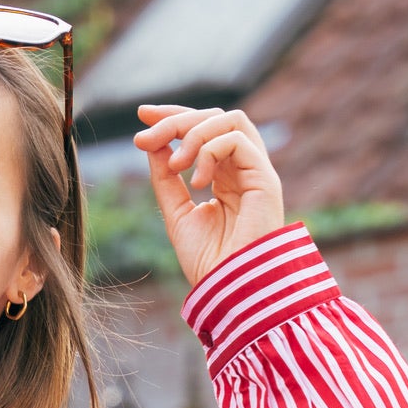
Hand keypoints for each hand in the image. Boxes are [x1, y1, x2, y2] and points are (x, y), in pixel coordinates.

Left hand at [133, 104, 284, 286]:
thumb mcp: (176, 213)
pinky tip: (197, 182)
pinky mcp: (266, 178)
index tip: (142, 115)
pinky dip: (211, 152)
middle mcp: (243, 169)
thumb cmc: (209, 262)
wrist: (230, 291)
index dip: (173, 117)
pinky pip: (238, 140)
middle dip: (176, 120)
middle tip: (145, 138)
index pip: (203, 130)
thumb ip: (166, 178)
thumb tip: (152, 141)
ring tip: (175, 166)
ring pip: (230, 119)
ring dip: (194, 134)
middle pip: (214, 117)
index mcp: (226, 176)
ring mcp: (257, 172)